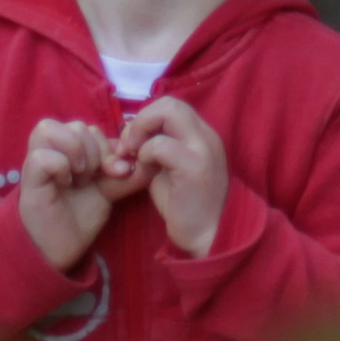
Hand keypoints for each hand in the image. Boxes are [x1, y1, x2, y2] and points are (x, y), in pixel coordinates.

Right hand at [15, 115, 125, 273]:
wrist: (61, 248)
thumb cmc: (81, 215)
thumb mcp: (110, 190)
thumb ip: (128, 173)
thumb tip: (150, 160)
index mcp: (71, 148)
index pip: (92, 127)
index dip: (109, 146)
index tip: (117, 171)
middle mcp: (52, 149)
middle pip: (76, 125)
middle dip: (95, 150)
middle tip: (95, 176)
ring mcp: (36, 161)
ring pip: (49, 128)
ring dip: (74, 152)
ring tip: (80, 177)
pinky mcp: (28, 178)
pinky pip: (42, 156)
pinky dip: (60, 167)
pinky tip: (64, 184)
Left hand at [111, 94, 231, 255]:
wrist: (209, 237)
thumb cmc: (187, 207)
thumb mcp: (169, 171)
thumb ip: (156, 149)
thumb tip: (131, 135)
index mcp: (201, 135)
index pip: (172, 105)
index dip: (147, 118)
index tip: (132, 144)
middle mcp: (206, 135)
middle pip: (170, 102)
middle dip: (142, 119)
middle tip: (130, 146)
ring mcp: (203, 148)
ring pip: (169, 111)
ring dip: (143, 130)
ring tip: (135, 155)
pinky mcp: (194, 166)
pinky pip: (162, 144)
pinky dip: (146, 152)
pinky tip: (144, 170)